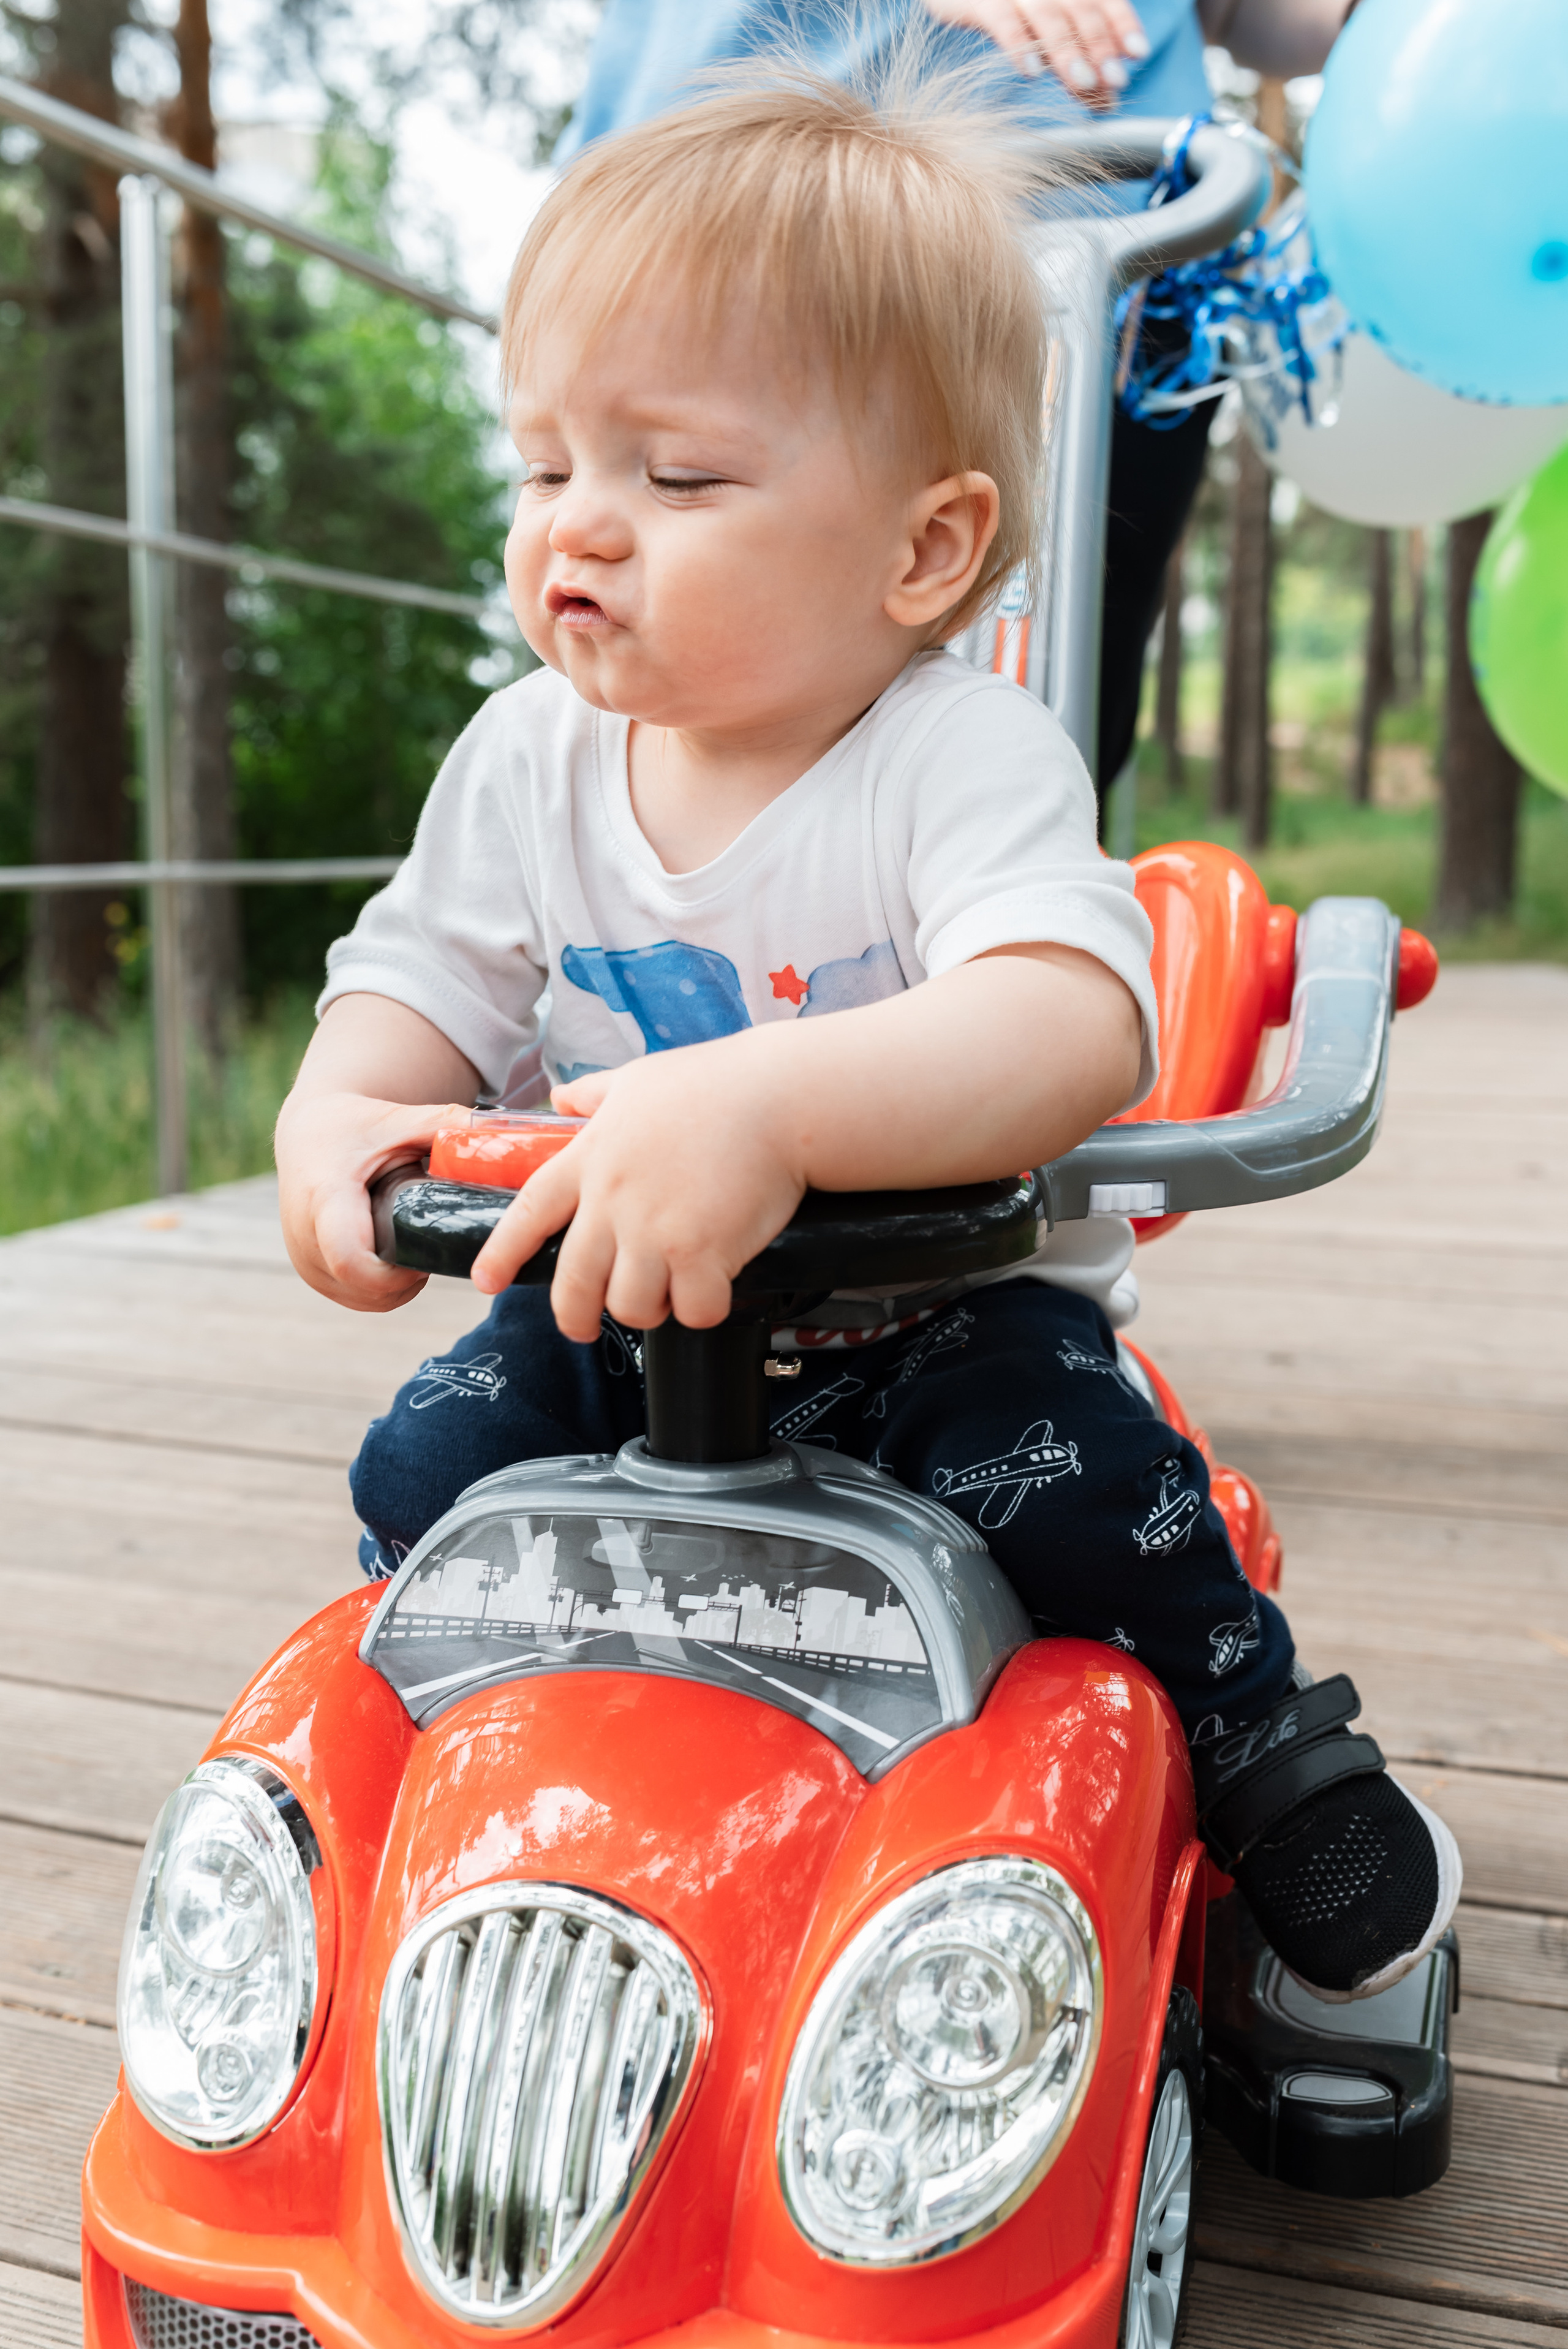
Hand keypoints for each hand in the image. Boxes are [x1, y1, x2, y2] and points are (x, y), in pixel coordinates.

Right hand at [276, 1088, 470, 1311]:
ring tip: (418, 1249)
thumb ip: (447, 1126)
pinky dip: (380, 1290)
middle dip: (409, 1278)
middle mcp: (305, 1237)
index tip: (428, 1253)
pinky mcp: (309, 1271)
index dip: (397, 1273)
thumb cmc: (353, 1125)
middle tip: (434, 1245)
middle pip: (366, 1289)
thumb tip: (505, 1132)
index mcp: (326, 1198)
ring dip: (397, 1287)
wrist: (307, 1134)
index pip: (352, 1261)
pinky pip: (353, 1297)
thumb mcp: (398, 1120)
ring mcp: (304, 1260)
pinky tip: (398, 1260)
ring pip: (364, 1300)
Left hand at [469, 1042, 806, 1341]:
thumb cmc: (718, 1083)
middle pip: (573, 1284)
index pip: (529, 1212)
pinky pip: (692, 1311)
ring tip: (672, 1292)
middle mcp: (613, 1200)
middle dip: (576, 1316)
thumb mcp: (639, 1077)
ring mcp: (655, 1230)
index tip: (485, 1283)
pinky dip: (704, 1310)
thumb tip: (563, 1095)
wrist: (779, 1096)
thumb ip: (596, 1095)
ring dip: (650, 1310)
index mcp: (592, 1158)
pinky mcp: (702, 1252)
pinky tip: (717, 1289)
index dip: (503, 1252)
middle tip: (587, 1326)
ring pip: (630, 1307)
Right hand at [925, 0, 1149, 105]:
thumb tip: (1109, 100)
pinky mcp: (978, 1)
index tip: (1137, 53)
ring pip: (1048, 16)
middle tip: (1115, 79)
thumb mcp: (1045, 32)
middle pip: (1081, 9)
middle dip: (1100, 45)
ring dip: (1067, 51)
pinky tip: (1031, 72)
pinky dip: (1019, 46)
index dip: (1122, 23)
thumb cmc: (1003, 9)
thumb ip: (1076, 60)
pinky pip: (1002, 22)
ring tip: (1082, 83)